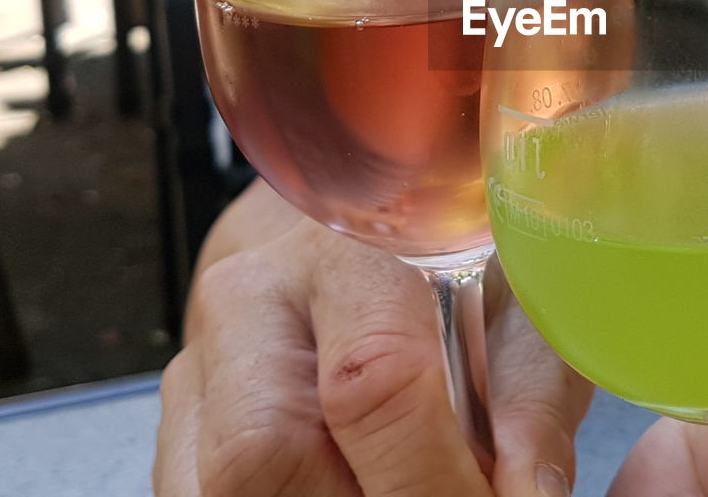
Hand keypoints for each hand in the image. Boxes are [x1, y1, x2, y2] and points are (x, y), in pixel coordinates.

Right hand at [154, 202, 591, 496]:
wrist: (359, 238)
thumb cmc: (457, 267)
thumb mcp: (521, 310)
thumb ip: (528, 406)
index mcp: (345, 252)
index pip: (368, 382)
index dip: (432, 479)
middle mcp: (248, 305)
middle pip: (264, 453)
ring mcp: (196, 368)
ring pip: (220, 488)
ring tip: (405, 488)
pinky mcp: (179, 424)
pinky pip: (204, 495)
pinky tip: (356, 485)